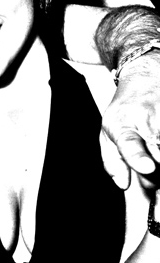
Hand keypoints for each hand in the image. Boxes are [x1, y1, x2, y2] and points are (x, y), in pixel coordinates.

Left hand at [101, 53, 159, 189]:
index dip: (139, 158)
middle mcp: (146, 121)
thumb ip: (113, 162)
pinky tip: (159, 146)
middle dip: (153, 175)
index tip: (148, 168)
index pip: (131, 144)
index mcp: (123, 126)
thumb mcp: (108, 133)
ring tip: (154, 154)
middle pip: (157, 160)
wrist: (145, 78)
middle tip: (145, 169)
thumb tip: (123, 184)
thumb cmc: (124, 110)